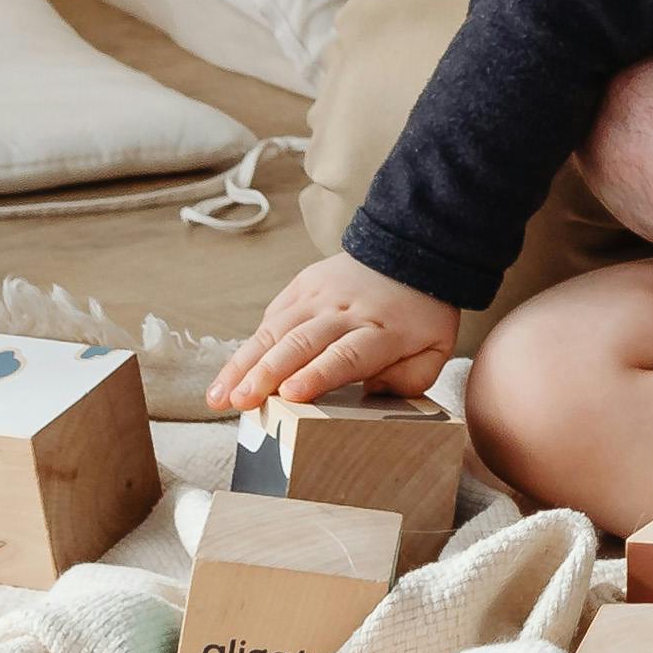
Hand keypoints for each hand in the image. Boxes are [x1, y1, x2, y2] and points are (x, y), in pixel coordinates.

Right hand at [218, 251, 456, 415]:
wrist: (411, 250)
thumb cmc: (421, 314)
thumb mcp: (433, 351)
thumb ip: (408, 381)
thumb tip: (369, 397)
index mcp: (382, 331)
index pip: (346, 354)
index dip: (317, 374)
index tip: (291, 393)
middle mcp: (346, 310)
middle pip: (302, 342)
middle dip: (267, 373)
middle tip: (241, 401)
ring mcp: (321, 294)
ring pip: (276, 329)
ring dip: (244, 364)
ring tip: (219, 395)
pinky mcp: (302, 285)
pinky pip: (273, 315)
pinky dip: (251, 344)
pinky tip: (231, 373)